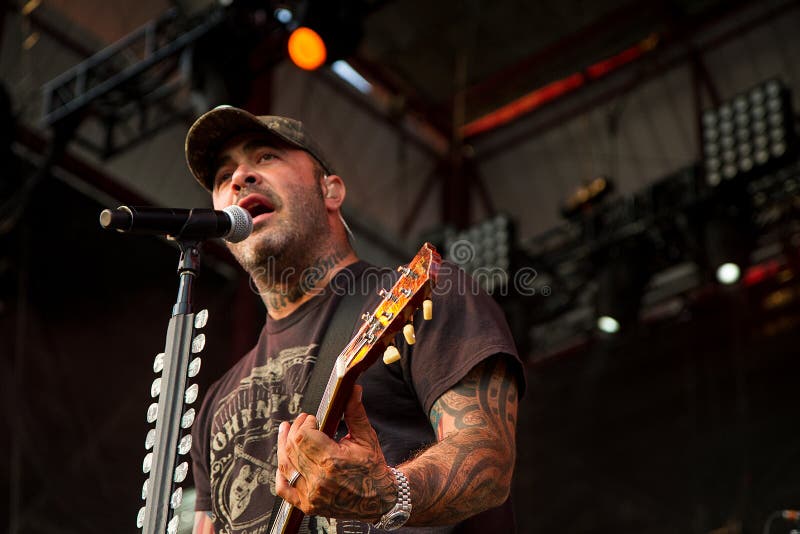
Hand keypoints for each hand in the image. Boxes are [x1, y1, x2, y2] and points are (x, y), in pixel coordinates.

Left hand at [275, 385, 396, 520]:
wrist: (380, 499)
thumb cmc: (373, 467)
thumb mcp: (366, 437)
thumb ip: (355, 412)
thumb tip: (352, 389)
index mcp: (333, 462)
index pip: (303, 437)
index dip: (305, 423)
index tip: (313, 418)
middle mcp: (319, 480)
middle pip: (292, 448)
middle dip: (294, 430)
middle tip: (302, 421)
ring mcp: (311, 495)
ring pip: (285, 466)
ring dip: (283, 446)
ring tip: (286, 431)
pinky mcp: (307, 505)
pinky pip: (283, 489)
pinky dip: (280, 474)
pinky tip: (284, 461)